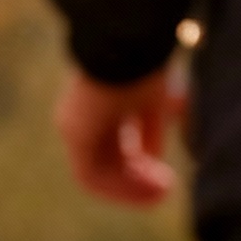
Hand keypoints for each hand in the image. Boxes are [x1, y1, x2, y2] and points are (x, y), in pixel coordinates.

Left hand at [55, 65, 181, 206]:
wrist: (128, 46)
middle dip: (136, 178)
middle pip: (106, 159)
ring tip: (160, 195)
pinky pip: (92, 176)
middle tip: (165, 189)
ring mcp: (75, 127)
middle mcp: (82, 118)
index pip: (114, 144)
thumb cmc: (145, 64)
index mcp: (99, 105)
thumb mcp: (154, 99)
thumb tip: (152, 156)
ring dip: (129, 188)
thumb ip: (150, 128)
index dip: (140, 162)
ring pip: (98, 172)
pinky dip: (120, 188)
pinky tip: (150, 191)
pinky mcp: (77, 136)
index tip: (165, 174)